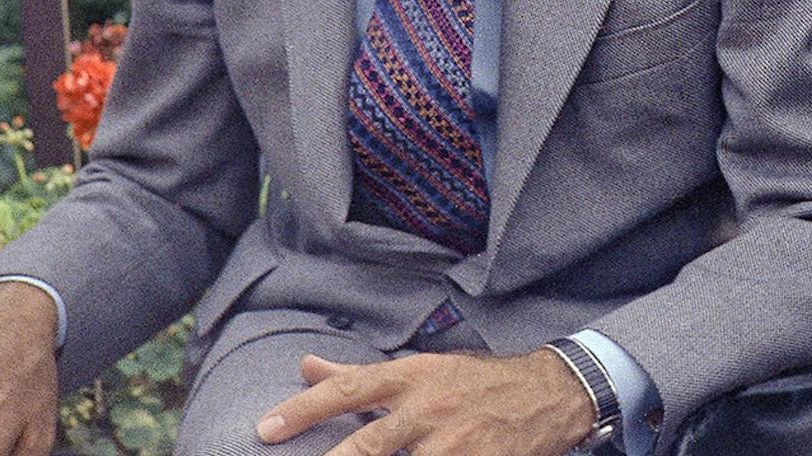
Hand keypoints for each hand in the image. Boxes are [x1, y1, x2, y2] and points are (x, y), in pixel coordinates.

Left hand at [257, 350, 594, 455]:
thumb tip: (305, 367)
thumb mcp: (417, 370)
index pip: (345, 391)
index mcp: (408, 379)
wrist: (546, 393)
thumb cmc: (471, 382)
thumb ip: (358, 376)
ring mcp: (456, 445)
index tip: (266, 429)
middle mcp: (428, 410)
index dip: (301, 409)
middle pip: (369, 445)